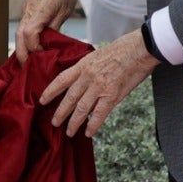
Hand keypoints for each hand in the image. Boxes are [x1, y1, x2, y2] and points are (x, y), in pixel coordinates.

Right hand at [15, 0, 86, 60]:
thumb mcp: (64, 13)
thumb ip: (54, 29)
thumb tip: (48, 46)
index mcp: (39, 11)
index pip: (29, 34)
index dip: (34, 48)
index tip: (42, 56)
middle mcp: (28, 11)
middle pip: (19, 35)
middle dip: (22, 53)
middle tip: (29, 67)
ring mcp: (26, 10)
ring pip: (18, 32)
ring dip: (22, 47)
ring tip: (29, 61)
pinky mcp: (27, 10)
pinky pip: (22, 28)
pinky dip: (24, 39)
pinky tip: (30, 47)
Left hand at [38, 29, 158, 137]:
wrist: (140, 48)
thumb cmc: (123, 49)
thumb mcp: (98, 54)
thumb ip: (88, 67)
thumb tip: (83, 79)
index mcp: (83, 65)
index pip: (61, 80)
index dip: (50, 91)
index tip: (42, 100)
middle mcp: (87, 76)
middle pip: (69, 98)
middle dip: (60, 112)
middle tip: (53, 123)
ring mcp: (99, 86)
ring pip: (81, 109)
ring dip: (74, 123)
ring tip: (69, 132)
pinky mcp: (112, 95)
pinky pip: (99, 114)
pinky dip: (92, 125)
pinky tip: (88, 133)